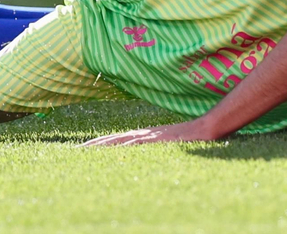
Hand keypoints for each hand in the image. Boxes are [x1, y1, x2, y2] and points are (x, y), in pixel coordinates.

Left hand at [80, 118, 221, 146]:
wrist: (209, 129)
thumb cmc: (193, 139)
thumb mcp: (171, 145)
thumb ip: (158, 148)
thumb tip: (147, 156)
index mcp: (146, 136)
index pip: (118, 139)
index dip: (101, 143)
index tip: (85, 148)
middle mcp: (145, 134)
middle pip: (115, 138)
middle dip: (95, 144)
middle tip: (77, 149)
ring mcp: (151, 136)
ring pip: (121, 140)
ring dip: (102, 145)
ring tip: (85, 150)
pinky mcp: (158, 140)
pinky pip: (136, 143)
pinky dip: (121, 145)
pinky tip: (110, 149)